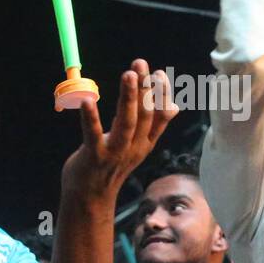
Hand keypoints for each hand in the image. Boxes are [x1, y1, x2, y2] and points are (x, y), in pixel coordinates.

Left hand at [62, 60, 177, 197]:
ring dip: (129, 98)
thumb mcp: (136, 146)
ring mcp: (115, 153)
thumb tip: (175, 106)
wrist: (90, 199)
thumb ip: (153, 125)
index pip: (160, 116)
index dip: (162, 95)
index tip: (160, 73)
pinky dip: (91, 118)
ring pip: (126, 123)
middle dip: (145, 88)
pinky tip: (87, 101)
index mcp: (145, 143)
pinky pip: (93, 135)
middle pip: (145, 115)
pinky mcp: (94, 157)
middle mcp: (134, 147)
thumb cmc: (110, 167)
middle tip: (141, 63)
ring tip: (129, 75)